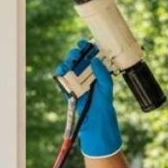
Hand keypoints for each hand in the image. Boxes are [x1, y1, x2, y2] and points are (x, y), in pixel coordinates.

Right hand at [55, 40, 122, 157]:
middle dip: (76, 53)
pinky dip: (60, 73)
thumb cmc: (103, 106)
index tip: (84, 43)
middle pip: (78, 59)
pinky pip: (62, 79)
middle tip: (77, 53)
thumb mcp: (107, 88)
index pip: (91, 56)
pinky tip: (62, 71)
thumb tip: (95, 60)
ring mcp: (77, 82)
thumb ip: (103, 74)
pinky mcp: (68, 89)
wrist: (95, 123)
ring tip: (70, 62)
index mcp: (97, 73)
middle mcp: (86, 75)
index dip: (87, 48)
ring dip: (67, 61)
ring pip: (69, 67)